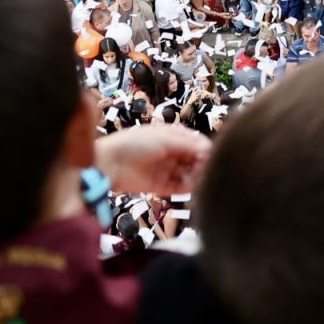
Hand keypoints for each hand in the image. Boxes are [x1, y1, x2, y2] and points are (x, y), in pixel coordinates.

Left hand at [94, 127, 212, 195]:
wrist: (109, 164)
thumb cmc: (135, 144)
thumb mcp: (165, 138)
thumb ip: (189, 144)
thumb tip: (210, 148)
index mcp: (172, 136)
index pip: (196, 142)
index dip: (205, 148)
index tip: (213, 154)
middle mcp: (171, 153)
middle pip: (195, 158)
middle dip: (203, 162)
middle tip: (209, 167)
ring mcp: (167, 170)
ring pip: (190, 173)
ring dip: (198, 175)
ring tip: (202, 176)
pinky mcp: (162, 186)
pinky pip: (181, 187)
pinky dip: (190, 186)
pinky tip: (194, 185)